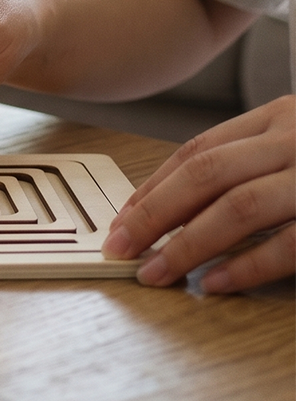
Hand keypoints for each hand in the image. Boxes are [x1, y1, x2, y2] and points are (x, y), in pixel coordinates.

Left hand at [103, 96, 295, 291]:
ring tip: (155, 272)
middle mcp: (292, 139)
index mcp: (276, 118)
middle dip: (153, 214)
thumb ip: (250, 163)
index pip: (197, 150)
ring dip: (187, 245)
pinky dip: (246, 265)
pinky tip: (213, 283)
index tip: (122, 218)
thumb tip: (182, 207)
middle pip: (205, 174)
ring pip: (238, 207)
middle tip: (120, 247)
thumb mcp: (295, 146)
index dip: (154, 185)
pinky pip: (288, 245)